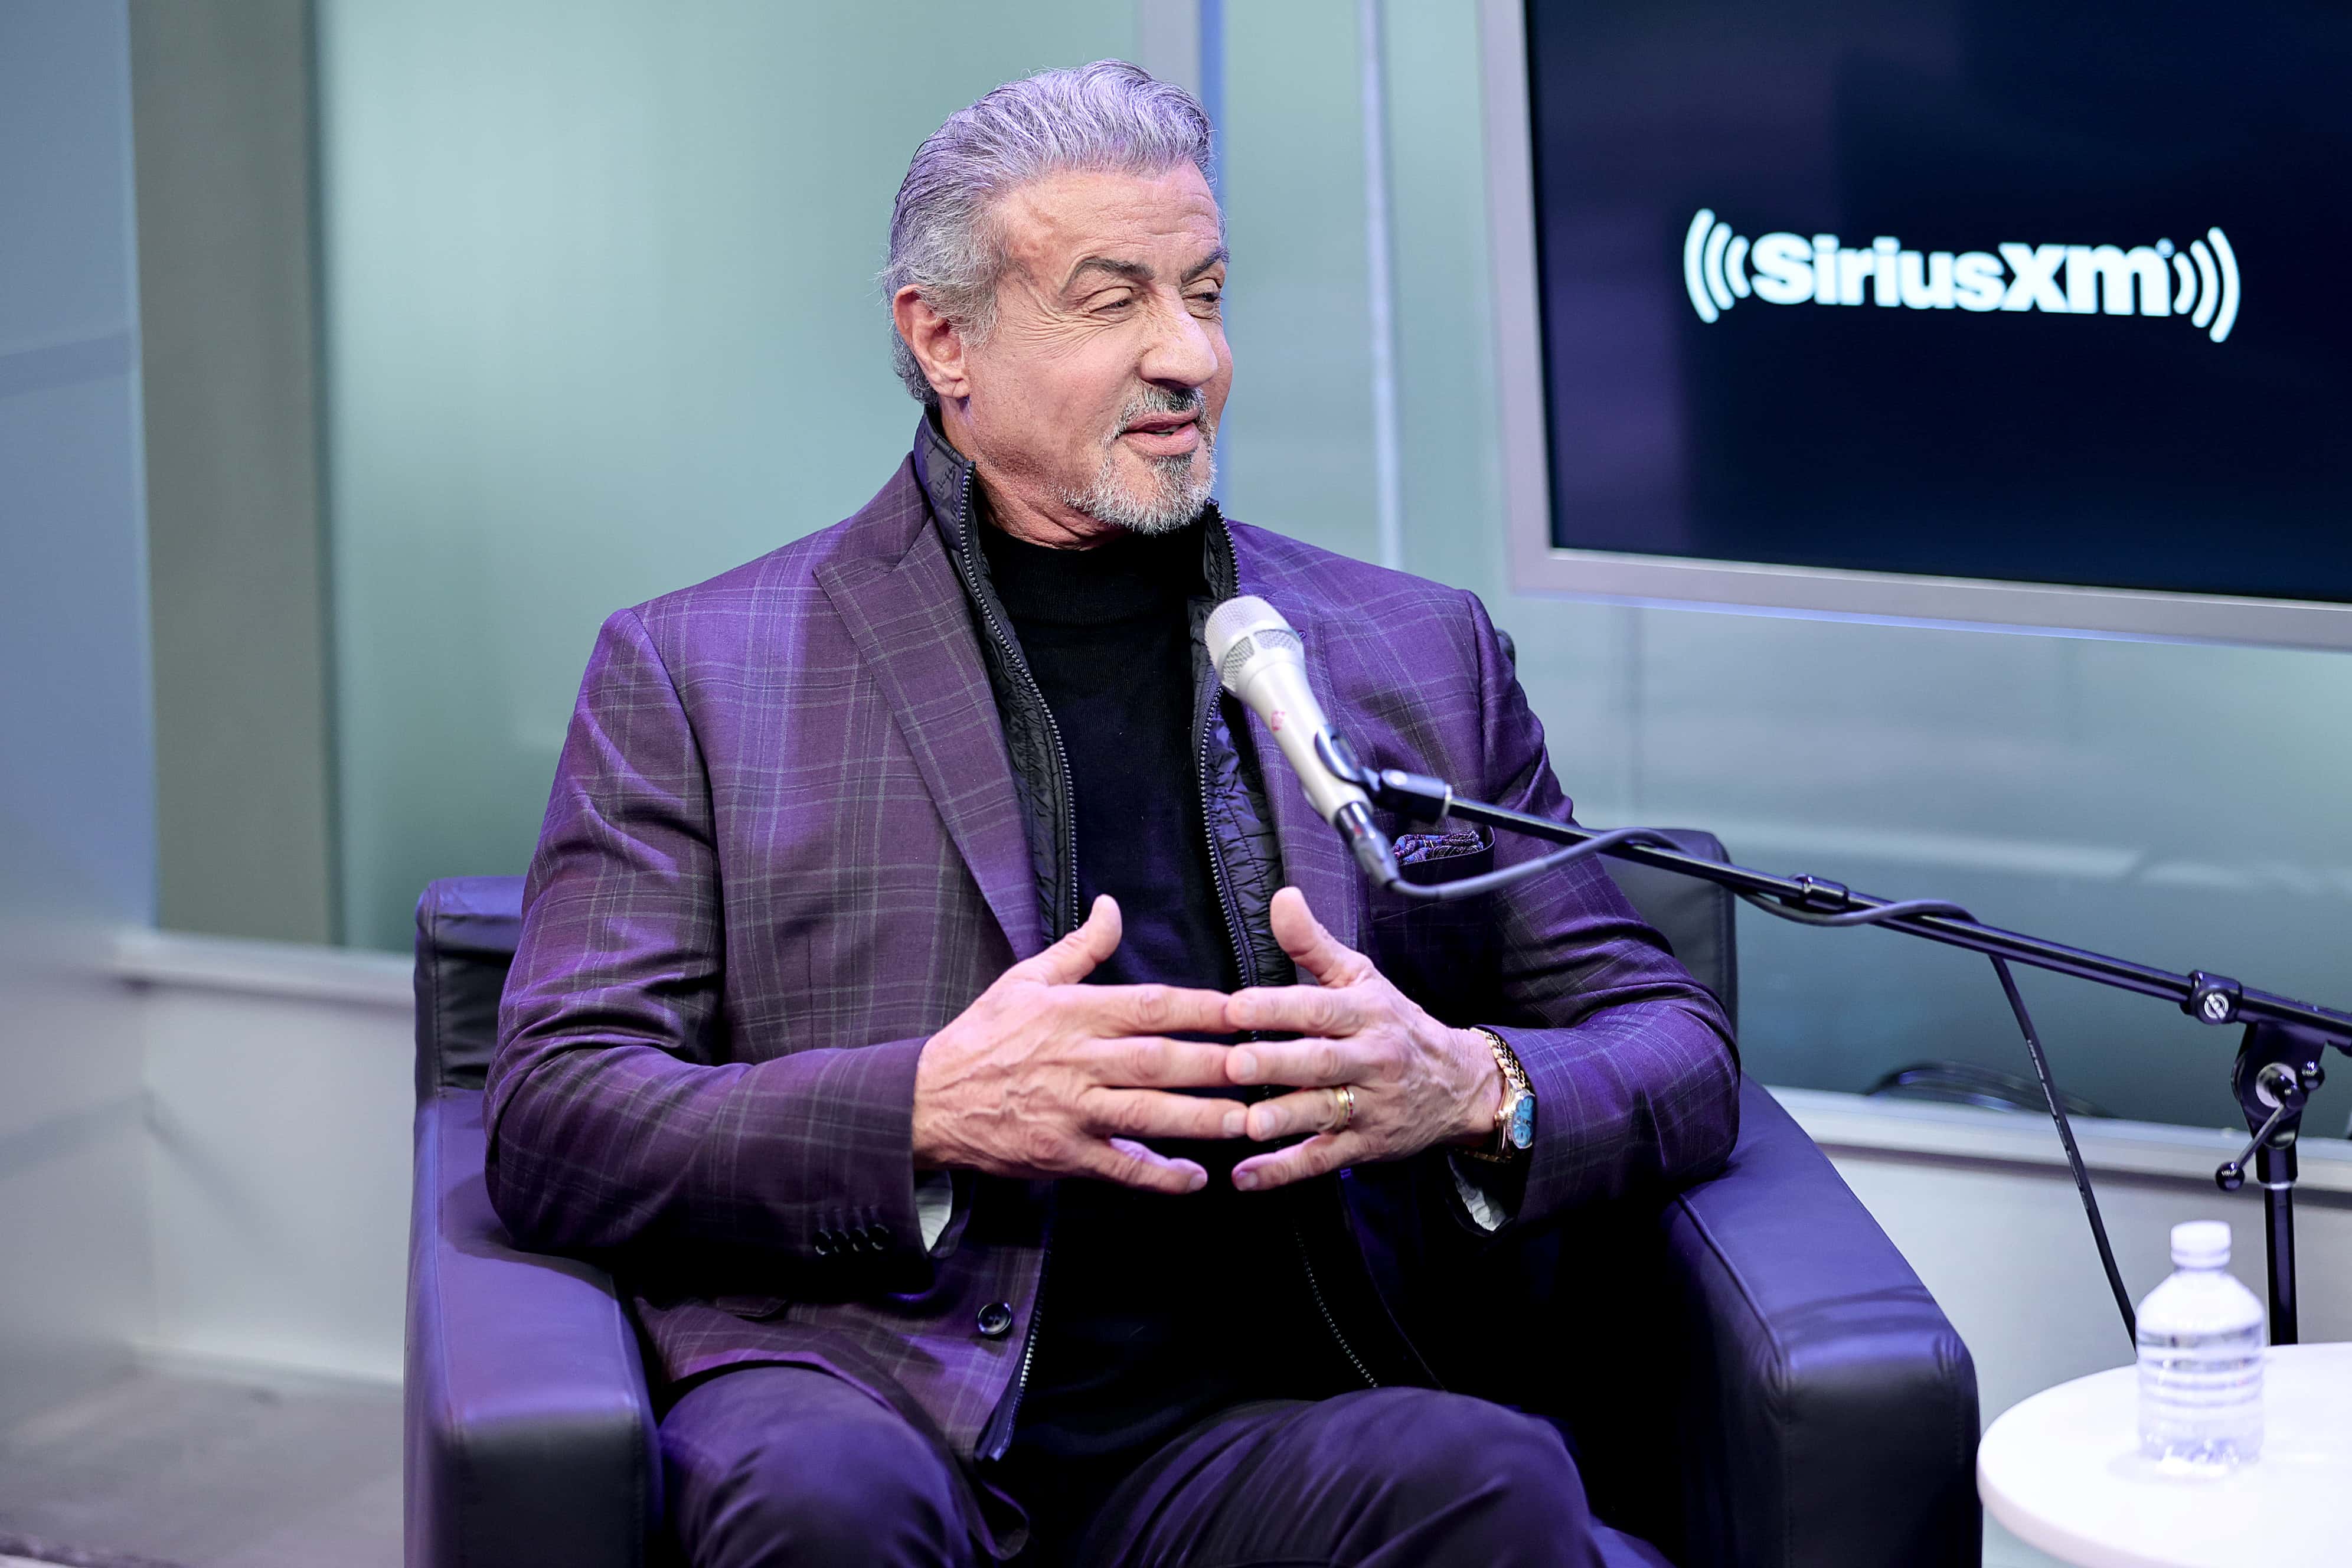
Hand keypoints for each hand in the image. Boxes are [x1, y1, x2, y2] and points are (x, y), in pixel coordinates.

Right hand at [911, 895, 1242, 1193]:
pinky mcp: (1062, 1155)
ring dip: (1200, 1120)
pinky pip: (1119, 1169)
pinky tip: (1195, 1179)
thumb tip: (1113, 906)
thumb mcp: (1025, 979)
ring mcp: (1070, 1112)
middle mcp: (1076, 1061)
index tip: (1246, 1009)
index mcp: (1073, 1014)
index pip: (1150, 1006)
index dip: (1201, 1008)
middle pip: (1157, 1062)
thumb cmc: (983, 1036)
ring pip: (1146, 1115)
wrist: (928, 1099)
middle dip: (1215, 1064)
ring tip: (1249, 1121)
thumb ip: (1079, 948)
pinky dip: (1157, 1176)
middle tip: (1266, 1066)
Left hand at [1223, 887, 1501, 1190]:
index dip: (1278, 1006)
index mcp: (1365, 1013)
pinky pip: (1323, 1159)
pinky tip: (1246, 1176)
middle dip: (1277, 1062)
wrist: (1460, 1084)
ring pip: (1325, 1112)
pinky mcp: (1364, 1146)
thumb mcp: (1362, 978)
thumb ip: (1313, 944)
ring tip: (1245, 1123)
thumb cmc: (1396, 1024)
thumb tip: (1280, 898)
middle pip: (1321, 1061)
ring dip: (1285, 1119)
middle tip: (1232, 1063)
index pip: (1320, 1007)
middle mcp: (1371, 1059)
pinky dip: (1284, 1171)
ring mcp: (1369, 1106)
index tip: (1235, 1005)